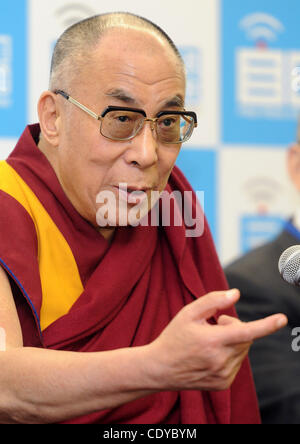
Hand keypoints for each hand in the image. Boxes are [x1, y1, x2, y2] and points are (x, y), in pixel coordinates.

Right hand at [149, 289, 286, 391]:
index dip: (266, 324)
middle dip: (236, 327)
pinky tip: (210, 355)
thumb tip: (236, 294)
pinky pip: (237, 363)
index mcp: (212, 341)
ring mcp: (222, 375)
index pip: (245, 331)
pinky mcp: (223, 383)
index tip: (282, 319)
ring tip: (210, 342)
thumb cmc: (174, 337)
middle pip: (246, 337)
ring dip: (233, 342)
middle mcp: (220, 360)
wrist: (160, 368)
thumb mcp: (188, 313)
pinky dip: (230, 355)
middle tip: (216, 325)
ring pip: (243, 350)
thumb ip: (213, 300)